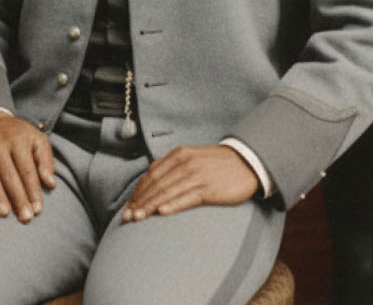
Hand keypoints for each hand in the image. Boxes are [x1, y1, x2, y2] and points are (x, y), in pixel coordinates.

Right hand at [0, 111, 55, 221]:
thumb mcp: (36, 138)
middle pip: (10, 175)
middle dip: (19, 198)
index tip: (38, 210)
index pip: (28, 170)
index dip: (33, 190)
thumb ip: (45, 160)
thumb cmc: (16, 135)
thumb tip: (50, 184)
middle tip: (25, 218)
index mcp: (19, 140)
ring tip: (5, 213)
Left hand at [122, 145, 257, 221]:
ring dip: (150, 206)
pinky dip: (173, 205)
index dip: (138, 191)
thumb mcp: (191, 157)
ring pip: (168, 192)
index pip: (152, 174)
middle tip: (127, 217)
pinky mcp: (209, 188)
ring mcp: (197, 175)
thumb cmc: (216, 164)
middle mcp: (185, 163)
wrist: (245, 162)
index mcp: (178, 154)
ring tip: (137, 218)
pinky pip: (187, 198)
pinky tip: (161, 212)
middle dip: (140, 201)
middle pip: (156, 184)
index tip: (128, 207)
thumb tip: (150, 179)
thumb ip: (171, 166)